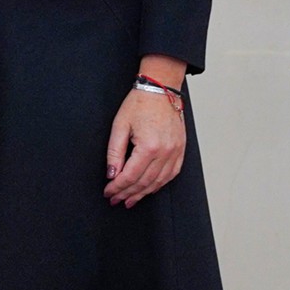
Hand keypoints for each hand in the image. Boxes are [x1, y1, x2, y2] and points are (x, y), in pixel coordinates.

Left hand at [103, 79, 187, 208]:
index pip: (130, 176)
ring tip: (130, 200)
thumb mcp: (120, 126)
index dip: (117, 187)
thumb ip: (114, 153)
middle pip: (144, 183)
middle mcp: (165, 152)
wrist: (160, 89)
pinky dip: (159, 184)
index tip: (108, 192)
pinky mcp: (180, 150)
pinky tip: (149, 189)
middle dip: (128, 194)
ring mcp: (175, 152)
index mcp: (149, 146)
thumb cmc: (140, 104)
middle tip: (116, 200)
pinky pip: (171, 174)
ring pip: (158, 182)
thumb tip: (112, 175)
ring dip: (143, 193)